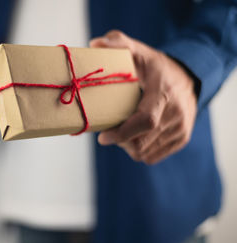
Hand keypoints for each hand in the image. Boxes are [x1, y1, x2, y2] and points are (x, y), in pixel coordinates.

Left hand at [90, 30, 197, 164]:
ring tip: (123, 129)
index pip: (146, 120)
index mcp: (164, 93)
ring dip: (128, 146)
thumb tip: (94, 44)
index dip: (122, 133)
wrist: (190, 77)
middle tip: (110, 128)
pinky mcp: (181, 139)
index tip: (103, 137)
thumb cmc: (157, 67)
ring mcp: (181, 129)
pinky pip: (152, 156)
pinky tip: (134, 135)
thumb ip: (118, 44)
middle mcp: (177, 114)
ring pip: (144, 153)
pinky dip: (139, 150)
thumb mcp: (140, 51)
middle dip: (119, 140)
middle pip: (140, 142)